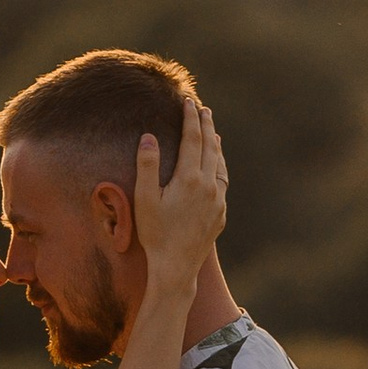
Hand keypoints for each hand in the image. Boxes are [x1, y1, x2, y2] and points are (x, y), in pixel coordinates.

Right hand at [131, 97, 227, 292]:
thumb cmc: (155, 234)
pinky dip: (219, 168)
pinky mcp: (220, 214)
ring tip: (212, 133)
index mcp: (189, 178)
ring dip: (215, 146)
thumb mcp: (144, 199)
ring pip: (220, 165)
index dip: (190, 119)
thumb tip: (149, 137)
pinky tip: (215, 168)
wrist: (177, 266)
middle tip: (203, 109)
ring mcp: (218, 201)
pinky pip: (223, 183)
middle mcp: (209, 186)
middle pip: (210, 147)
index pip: (192, 139)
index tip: (188, 102)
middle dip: (206, 126)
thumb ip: (147, 166)